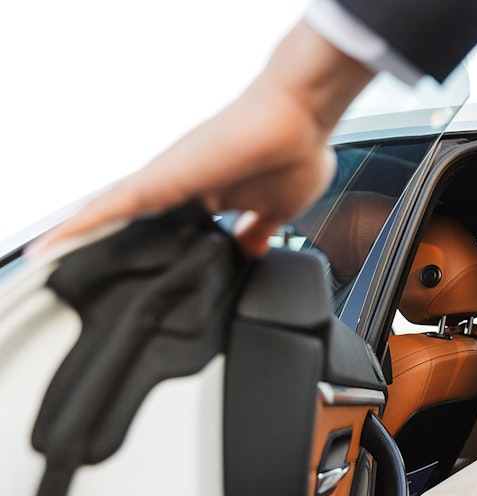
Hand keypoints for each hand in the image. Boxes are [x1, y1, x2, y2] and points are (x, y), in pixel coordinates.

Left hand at [29, 22, 374, 259]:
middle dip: (105, 243)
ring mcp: (167, 180)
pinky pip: (109, 206)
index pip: (170, 228)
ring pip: (110, 213)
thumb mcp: (280, 211)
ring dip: (80, 236)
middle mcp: (182, 185)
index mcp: (211, 196)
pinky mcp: (160, 178)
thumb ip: (259, 231)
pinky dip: (82, 226)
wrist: (298, 116)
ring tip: (50, 257)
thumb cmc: (295, 154)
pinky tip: (54, 246)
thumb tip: (251, 250)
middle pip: (131, 220)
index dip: (153, 248)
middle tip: (75, 264)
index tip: (139, 270)